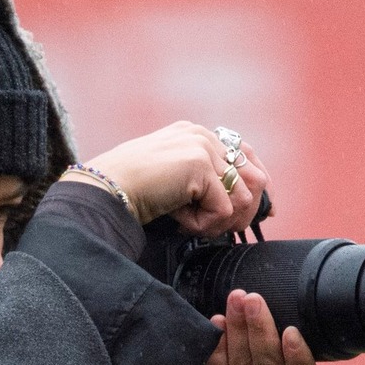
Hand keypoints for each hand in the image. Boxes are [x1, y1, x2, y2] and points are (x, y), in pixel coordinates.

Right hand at [71, 121, 270, 236]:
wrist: (107, 189)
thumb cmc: (132, 191)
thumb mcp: (174, 180)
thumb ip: (206, 183)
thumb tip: (244, 206)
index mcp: (197, 135)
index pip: (246, 157)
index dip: (257, 188)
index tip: (255, 214)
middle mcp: (203, 135)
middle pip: (255, 178)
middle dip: (243, 212)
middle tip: (215, 229)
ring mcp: (202, 147)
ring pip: (242, 198)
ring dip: (217, 222)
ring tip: (190, 224)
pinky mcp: (199, 165)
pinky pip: (222, 210)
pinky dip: (201, 225)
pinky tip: (178, 219)